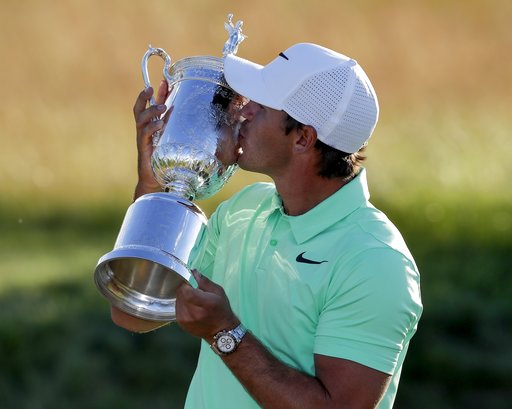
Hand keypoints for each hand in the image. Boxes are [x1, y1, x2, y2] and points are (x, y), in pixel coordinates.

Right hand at [132, 80, 169, 198]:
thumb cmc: (165, 161)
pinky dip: (152, 127)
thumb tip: (193, 118)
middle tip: (152, 89)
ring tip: (162, 107)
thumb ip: (177, 130)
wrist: (155, 180)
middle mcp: (145, 131)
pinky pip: (144, 134)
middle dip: (144, 97)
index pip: (151, 105)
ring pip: (141, 119)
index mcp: (151, 127)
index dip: (156, 93)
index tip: (164, 80)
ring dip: (151, 110)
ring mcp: (142, 140)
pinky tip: (160, 124)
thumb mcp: (172, 141)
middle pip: (139, 109)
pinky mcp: (144, 149)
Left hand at [176, 270, 238, 341]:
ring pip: (177, 300)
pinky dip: (182, 305)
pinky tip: (191, 307)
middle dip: (185, 290)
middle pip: (180, 294)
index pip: (186, 290)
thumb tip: (193, 271)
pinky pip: (177, 307)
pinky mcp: (181, 323)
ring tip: (194, 301)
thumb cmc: (222, 310)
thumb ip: (204, 281)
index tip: (191, 284)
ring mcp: (185, 319)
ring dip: (183, 297)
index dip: (187, 284)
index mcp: (204, 303)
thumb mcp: (218, 292)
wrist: (221, 332)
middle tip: (195, 293)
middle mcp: (192, 313)